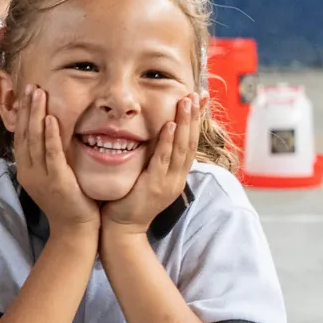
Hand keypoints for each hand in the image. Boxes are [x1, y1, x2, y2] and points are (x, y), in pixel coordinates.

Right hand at [14, 86, 99, 232]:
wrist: (75, 229)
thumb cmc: (68, 201)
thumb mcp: (52, 176)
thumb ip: (47, 156)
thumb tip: (49, 133)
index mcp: (26, 169)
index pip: (21, 136)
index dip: (23, 113)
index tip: (27, 93)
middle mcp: (28, 171)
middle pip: (24, 133)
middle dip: (27, 108)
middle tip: (30, 86)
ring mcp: (40, 177)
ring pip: (35, 140)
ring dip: (36, 115)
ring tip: (39, 93)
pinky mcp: (56, 181)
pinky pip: (51, 154)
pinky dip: (50, 136)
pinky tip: (51, 119)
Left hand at [101, 94, 201, 237]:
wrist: (122, 229)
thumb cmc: (129, 201)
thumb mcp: (147, 176)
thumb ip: (153, 159)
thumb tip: (153, 138)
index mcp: (176, 174)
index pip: (190, 142)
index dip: (196, 121)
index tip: (199, 99)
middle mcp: (177, 177)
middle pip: (191, 142)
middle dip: (195, 116)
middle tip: (199, 94)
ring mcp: (168, 182)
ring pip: (181, 148)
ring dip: (185, 123)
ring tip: (188, 102)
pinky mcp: (154, 185)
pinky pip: (163, 160)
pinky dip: (168, 142)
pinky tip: (170, 126)